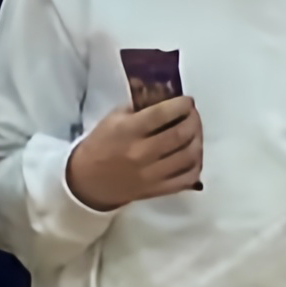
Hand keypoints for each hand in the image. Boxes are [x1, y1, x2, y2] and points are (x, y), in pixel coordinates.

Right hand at [65, 92, 208, 210]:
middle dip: (194, 120)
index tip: (187, 101)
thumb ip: (140, 107)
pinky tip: (193, 156)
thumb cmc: (100, 145)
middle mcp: (141, 153)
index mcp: (128, 131)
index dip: (182, 104)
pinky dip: (196, 165)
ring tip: (195, 133)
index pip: (162, 114)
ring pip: (188, 156)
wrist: (87, 182)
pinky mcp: (157, 190)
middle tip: (193, 115)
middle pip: (181, 134)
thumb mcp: (113, 118)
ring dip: (198, 141)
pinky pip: (186, 179)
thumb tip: (167, 96)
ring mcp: (151, 175)